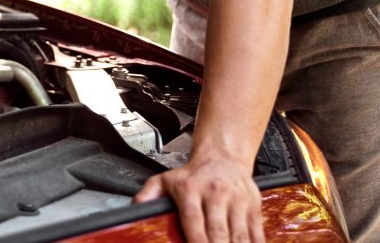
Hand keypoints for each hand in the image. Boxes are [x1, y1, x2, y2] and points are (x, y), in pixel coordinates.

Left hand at [133, 153, 263, 242]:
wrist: (223, 158)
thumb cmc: (193, 175)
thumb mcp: (165, 180)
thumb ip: (148, 196)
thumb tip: (135, 209)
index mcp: (191, 190)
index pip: (193, 222)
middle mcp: (215, 194)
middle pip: (218, 232)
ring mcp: (237, 200)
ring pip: (239, 236)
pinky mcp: (253, 207)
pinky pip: (256, 234)